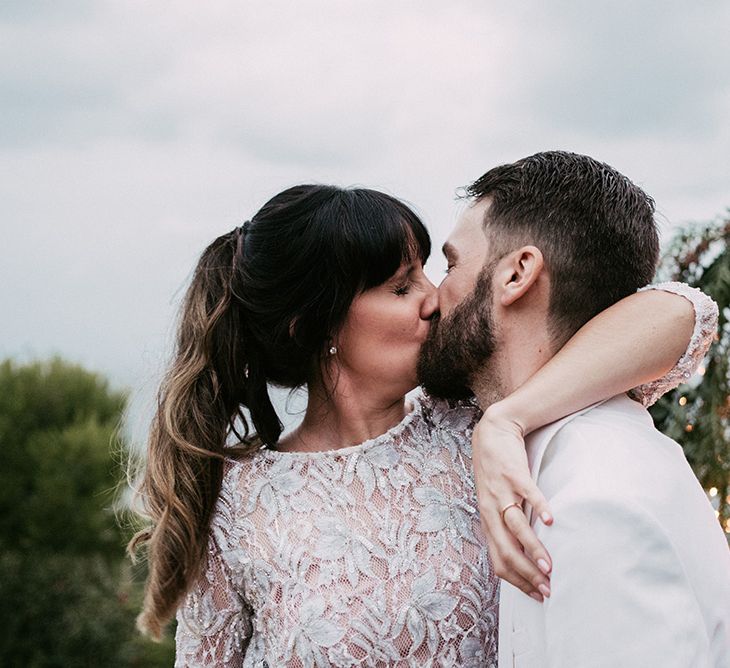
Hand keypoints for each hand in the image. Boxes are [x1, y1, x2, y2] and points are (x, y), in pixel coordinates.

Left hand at [471, 404, 553, 600]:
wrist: (492, 432)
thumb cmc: (496, 471)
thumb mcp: (495, 501)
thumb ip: (506, 525)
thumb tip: (526, 553)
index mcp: (488, 519)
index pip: (499, 560)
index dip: (517, 581)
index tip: (537, 595)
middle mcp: (491, 509)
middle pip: (506, 550)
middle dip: (527, 574)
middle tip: (547, 590)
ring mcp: (501, 491)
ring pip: (515, 526)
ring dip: (533, 549)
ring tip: (550, 566)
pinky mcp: (513, 473)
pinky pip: (527, 493)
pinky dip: (539, 507)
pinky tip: (552, 521)